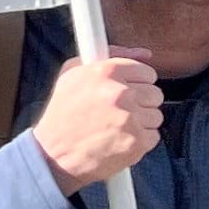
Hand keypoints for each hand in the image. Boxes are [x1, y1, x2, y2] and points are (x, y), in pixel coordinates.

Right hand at [33, 49, 163, 191]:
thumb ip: (110, 56)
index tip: (128, 91)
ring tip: (116, 128)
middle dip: (140, 102)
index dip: (137, 83)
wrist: (52, 155)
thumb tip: (144, 54)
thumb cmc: (61, 115)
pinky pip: (153, 136)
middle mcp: (119, 93)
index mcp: (105, 72)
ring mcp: (130, 118)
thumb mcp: (73, 74)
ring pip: (156, 115)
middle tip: (120, 112)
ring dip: (140, 122)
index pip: (146, 71)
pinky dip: (139, 141)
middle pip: (154, 93)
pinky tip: (118, 140)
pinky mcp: (136, 142)